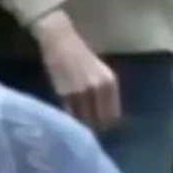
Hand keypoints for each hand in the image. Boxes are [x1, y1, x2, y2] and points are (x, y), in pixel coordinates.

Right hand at [31, 10, 120, 130]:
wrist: (59, 40)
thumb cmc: (78, 54)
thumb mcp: (98, 73)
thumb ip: (103, 93)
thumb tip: (103, 117)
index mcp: (110, 83)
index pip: (113, 115)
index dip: (106, 125)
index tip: (99, 129)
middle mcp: (100, 88)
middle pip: (100, 120)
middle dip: (95, 128)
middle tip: (86, 132)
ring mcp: (83, 91)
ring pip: (85, 120)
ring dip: (81, 126)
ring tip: (76, 128)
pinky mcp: (65, 93)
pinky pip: (70, 113)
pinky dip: (69, 119)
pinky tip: (66, 119)